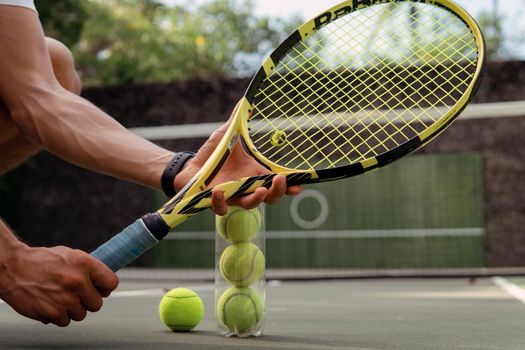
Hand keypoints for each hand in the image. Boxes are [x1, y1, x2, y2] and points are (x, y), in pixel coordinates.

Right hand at [0, 244, 118, 326]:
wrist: (13, 268)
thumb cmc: (42, 261)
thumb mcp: (71, 255)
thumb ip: (89, 269)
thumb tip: (104, 282)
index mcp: (85, 264)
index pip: (111, 283)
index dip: (105, 287)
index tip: (100, 288)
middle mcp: (77, 281)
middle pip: (97, 304)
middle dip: (88, 300)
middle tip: (77, 294)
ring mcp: (65, 299)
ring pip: (81, 314)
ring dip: (73, 309)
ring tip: (60, 296)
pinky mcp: (52, 313)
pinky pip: (66, 321)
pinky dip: (59, 315)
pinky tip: (51, 303)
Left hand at [175, 102, 301, 214]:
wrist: (192, 166)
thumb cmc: (213, 154)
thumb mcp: (227, 135)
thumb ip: (237, 120)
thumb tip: (245, 101)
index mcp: (253, 174)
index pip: (275, 182)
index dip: (289, 185)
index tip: (300, 184)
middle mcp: (246, 187)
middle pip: (269, 197)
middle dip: (278, 191)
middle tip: (282, 181)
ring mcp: (232, 195)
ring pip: (250, 205)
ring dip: (257, 199)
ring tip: (262, 190)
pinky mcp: (215, 201)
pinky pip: (222, 208)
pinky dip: (221, 202)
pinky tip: (219, 191)